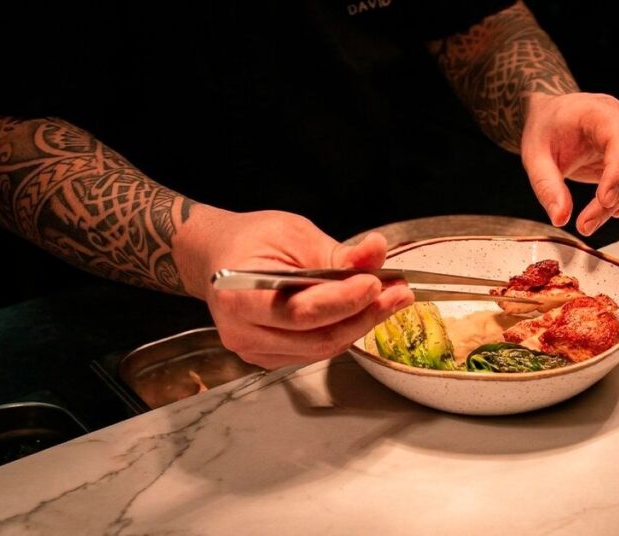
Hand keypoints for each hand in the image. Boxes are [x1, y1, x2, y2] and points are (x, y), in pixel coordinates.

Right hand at [177, 209, 413, 368]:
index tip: (375, 282)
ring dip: (362, 324)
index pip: (300, 311)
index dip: (342, 301)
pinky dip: (346, 331)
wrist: (220, 258)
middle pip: (317, 337)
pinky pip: (317, 351)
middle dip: (364, 315)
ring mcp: (256, 350)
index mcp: (238, 295)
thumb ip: (337, 252)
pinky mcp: (272, 357)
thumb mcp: (295, 234)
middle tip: (398, 292)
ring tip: (391, 298)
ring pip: (322, 349)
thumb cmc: (253, 242)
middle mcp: (243, 332)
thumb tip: (377, 252)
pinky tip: (366, 311)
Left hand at [521, 92, 618, 235]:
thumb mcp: (534, 155)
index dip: (617, 174)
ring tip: (607, 214)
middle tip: (587, 223)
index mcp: (603, 113)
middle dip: (618, 200)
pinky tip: (612, 208)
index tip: (603, 202)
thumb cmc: (547, 128)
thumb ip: (547, 186)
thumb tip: (561, 218)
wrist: (556, 117)